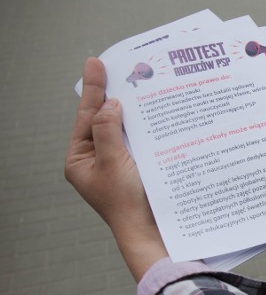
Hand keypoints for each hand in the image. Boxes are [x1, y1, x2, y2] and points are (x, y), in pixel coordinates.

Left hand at [65, 58, 166, 280]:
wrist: (150, 231)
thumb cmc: (126, 203)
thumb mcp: (111, 161)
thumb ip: (107, 130)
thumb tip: (111, 105)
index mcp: (80, 160)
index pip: (86, 117)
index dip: (93, 89)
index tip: (96, 63)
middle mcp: (97, 161)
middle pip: (104, 120)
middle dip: (113, 96)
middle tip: (117, 68)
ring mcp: (119, 166)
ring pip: (125, 131)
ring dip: (133, 112)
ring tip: (139, 86)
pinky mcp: (139, 170)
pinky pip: (141, 143)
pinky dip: (147, 129)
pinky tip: (155, 115)